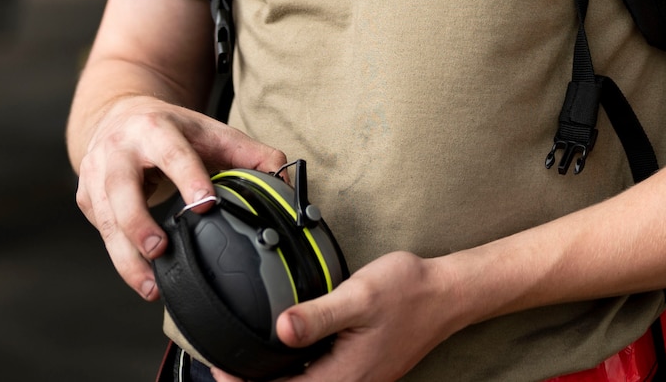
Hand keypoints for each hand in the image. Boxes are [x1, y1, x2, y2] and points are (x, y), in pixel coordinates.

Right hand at [75, 95, 285, 299]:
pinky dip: (121, 258)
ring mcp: (96, 174)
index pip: (172, 153)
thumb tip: (285, 179)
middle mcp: (118, 149)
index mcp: (154, 128)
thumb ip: (249, 154)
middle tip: (159, 250)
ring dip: (126, 256)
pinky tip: (142, 277)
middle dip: (138, 222)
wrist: (117, 116)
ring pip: (106, 219)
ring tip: (152, 286)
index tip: (205, 204)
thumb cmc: (171, 130)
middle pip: (122, 189)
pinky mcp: (86, 198)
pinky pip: (102, 233)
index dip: (189, 177)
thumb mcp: (209, 131)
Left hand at [212, 252, 467, 381]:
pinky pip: (317, 381)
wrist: (446, 295)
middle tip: (223, 367)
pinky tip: (282, 354)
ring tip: (242, 363)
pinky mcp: (359, 373)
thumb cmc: (407, 291)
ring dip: (272, 381)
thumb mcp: (358, 296)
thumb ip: (317, 315)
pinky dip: (292, 374)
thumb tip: (279, 329)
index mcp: (342, 377)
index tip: (219, 367)